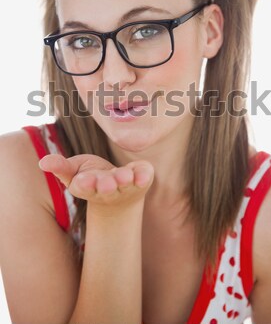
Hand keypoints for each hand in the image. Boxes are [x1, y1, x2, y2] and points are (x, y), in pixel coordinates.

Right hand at [39, 154, 153, 209]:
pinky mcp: (141, 179)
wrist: (119, 192)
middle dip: (106, 185)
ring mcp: (126, 186)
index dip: (85, 184)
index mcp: (88, 187)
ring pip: (126, 184)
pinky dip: (144, 175)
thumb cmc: (92, 177)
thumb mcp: (74, 171)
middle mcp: (108, 190)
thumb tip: (43, 162)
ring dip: (125, 180)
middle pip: (106, 188)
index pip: (85, 187)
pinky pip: (144, 177)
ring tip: (125, 176)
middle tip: (107, 183)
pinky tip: (144, 172)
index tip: (83, 180)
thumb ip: (61, 166)